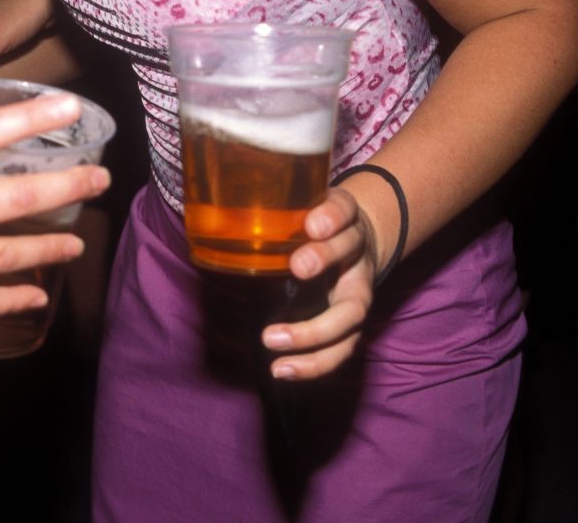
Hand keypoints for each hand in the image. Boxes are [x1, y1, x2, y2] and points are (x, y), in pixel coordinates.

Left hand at [261, 188, 378, 379]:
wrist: (354, 240)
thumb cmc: (313, 225)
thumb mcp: (301, 207)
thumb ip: (275, 212)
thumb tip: (218, 219)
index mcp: (344, 217)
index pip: (344, 208)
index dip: (332, 216)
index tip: (311, 225)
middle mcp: (357, 251)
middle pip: (351, 252)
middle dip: (326, 258)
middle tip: (298, 267)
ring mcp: (359, 290)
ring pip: (352, 313)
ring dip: (314, 330)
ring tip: (273, 340)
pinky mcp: (353, 324)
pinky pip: (341, 348)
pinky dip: (314, 363)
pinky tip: (282, 369)